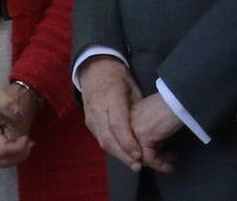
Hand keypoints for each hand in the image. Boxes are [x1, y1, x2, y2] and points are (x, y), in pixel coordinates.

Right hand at [0, 81, 42, 166]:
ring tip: (23, 144)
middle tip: (28, 143)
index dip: (18, 148)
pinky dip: (3, 151)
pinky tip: (14, 140)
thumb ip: (6, 105)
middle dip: (14, 157)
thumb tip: (21, 117)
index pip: (2, 151)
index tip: (27, 137)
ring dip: (9, 156)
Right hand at [78, 56, 143, 170]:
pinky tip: (123, 156)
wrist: (95, 70)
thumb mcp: (132, 87)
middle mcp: (97, 108)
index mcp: (110, 95)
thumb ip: (137, 108)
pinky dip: (112, 149)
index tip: (138, 153)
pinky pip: (100, 139)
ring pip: (102, 140)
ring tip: (133, 165)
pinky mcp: (89, 122)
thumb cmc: (118, 78)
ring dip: (118, 155)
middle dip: (123, 153)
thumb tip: (147, 129)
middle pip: (108, 136)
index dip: (127, 140)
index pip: (117, 123)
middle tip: (138, 165)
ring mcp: (90, 116)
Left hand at [129, 93, 179, 173]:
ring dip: (159, 162)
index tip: (160, 156)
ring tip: (171, 161)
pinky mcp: (142, 135)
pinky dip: (161, 162)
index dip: (144, 153)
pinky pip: (149, 157)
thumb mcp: (154, 122)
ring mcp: (133, 129)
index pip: (130, 143)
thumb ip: (148, 135)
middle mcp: (126, 123)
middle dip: (153, 159)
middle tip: (168, 161)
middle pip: (134, 151)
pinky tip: (171, 160)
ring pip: (141, 157)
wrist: (178, 99)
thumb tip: (151, 155)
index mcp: (128, 117)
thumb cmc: (170, 107)